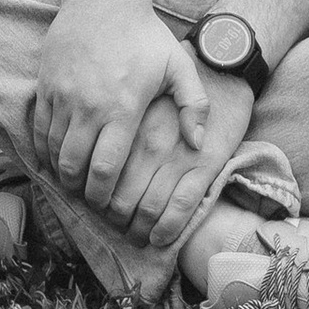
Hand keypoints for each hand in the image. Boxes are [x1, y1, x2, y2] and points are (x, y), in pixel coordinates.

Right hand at [27, 0, 207, 212]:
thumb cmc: (145, 34)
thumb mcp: (179, 66)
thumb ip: (195, 106)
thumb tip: (199, 145)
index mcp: (123, 107)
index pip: (105, 169)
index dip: (104, 195)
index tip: (110, 205)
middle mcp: (89, 105)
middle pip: (74, 167)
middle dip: (81, 191)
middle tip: (92, 199)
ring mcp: (64, 95)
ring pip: (53, 151)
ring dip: (62, 172)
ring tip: (75, 180)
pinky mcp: (46, 85)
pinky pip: (39, 129)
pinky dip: (45, 149)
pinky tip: (56, 156)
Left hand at [109, 68, 258, 247]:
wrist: (217, 69)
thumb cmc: (171, 89)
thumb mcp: (137, 101)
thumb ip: (116, 131)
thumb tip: (90, 166)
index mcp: (129, 127)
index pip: (103, 177)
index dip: (96, 202)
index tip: (98, 210)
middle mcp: (149, 143)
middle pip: (120, 198)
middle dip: (114, 221)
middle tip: (115, 227)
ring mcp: (178, 155)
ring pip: (149, 207)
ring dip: (138, 230)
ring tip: (135, 236)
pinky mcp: (205, 164)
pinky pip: (182, 205)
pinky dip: (168, 228)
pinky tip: (159, 238)